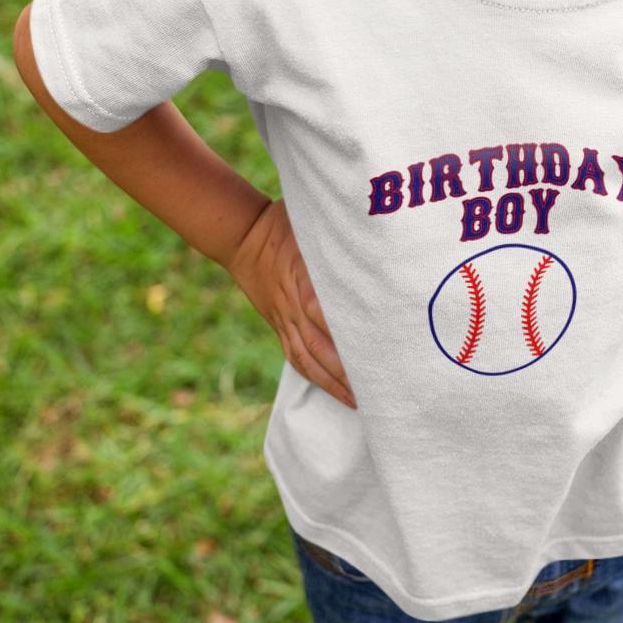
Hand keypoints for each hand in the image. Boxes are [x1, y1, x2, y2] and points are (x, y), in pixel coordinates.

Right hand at [226, 198, 357, 409]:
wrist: (243, 237)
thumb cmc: (284, 223)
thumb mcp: (310, 221)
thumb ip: (339, 233)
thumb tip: (374, 230)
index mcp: (303, 280)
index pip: (325, 314)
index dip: (347, 337)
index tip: (376, 353)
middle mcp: (293, 307)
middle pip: (321, 346)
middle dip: (347, 372)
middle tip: (379, 389)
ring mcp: (285, 319)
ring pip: (309, 358)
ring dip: (334, 382)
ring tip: (361, 401)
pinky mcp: (280, 326)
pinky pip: (296, 357)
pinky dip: (316, 377)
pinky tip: (334, 390)